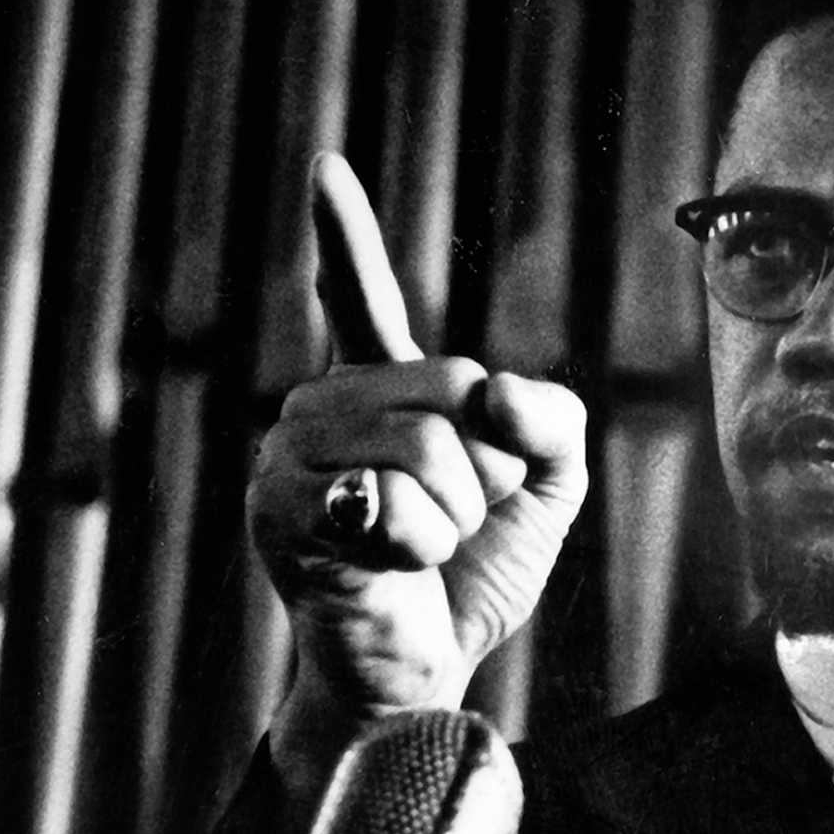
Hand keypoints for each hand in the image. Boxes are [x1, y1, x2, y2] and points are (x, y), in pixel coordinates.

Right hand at [251, 153, 586, 808]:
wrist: (429, 667)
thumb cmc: (477, 572)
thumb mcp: (548, 481)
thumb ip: (550, 415)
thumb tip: (487, 388)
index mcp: (383, 388)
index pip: (361, 296)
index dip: (343, 234)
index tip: (323, 166)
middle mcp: (324, 406)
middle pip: (453, 389)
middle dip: (488, 471)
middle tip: (453, 526)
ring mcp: (292, 455)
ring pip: (427, 445)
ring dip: (455, 515)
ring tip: (423, 550)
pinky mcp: (283, 510)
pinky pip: (389, 498)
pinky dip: (418, 542)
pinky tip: (389, 566)